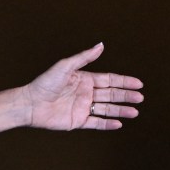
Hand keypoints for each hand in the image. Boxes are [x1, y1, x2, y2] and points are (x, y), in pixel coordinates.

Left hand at [23, 43, 143, 130]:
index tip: (138, 84)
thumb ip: (84, 57)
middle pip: (111, 94)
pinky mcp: (77, 121)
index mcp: (84, 80)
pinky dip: (107, 124)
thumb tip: (101, 45)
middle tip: (140, 98)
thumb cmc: (44, 84)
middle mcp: (85, 93)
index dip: (124, 82)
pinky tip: (119, 124)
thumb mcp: (65, 67)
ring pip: (106, 109)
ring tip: (134, 112)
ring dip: (120, 110)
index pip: (109, 80)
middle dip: (126, 96)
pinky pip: (96, 123)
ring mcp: (82, 108)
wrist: (30, 104)